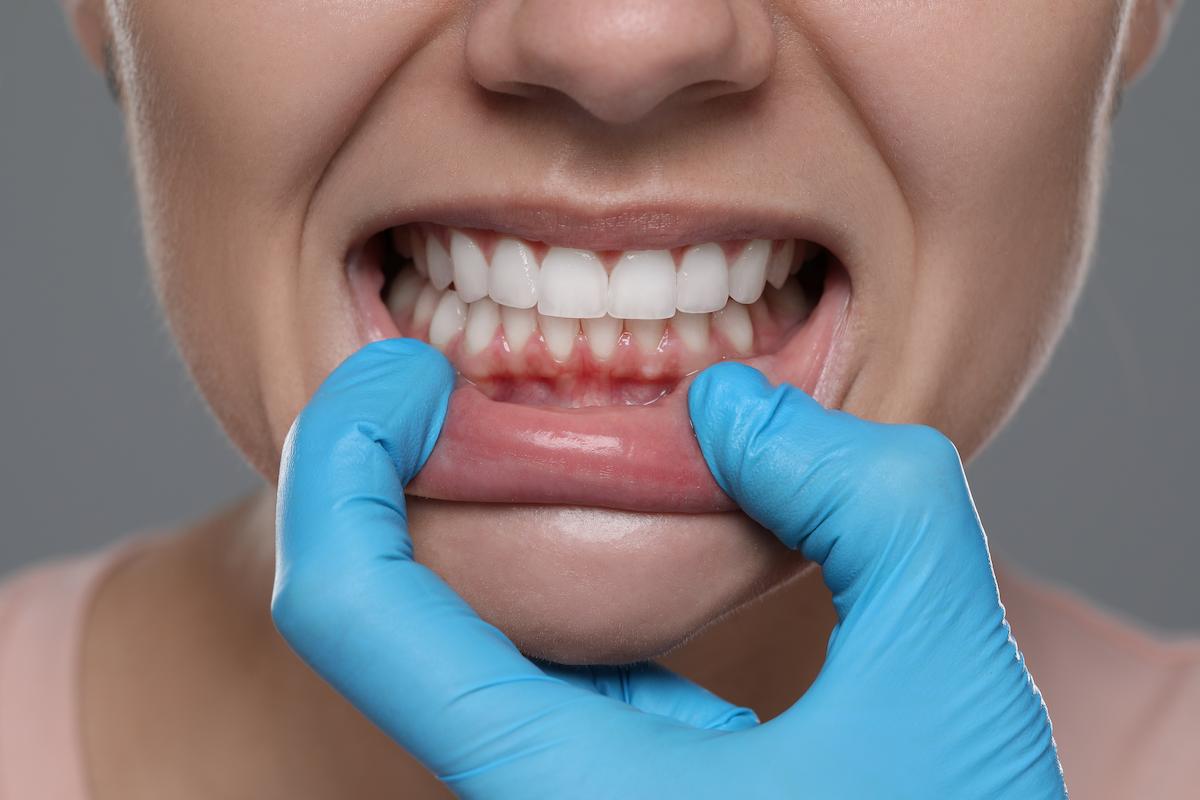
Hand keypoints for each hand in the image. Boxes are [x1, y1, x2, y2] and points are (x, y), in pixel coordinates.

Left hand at [272, 339, 1066, 798]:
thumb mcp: (947, 676)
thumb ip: (862, 497)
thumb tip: (726, 408)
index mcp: (555, 787)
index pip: (342, 602)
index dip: (340, 451)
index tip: (407, 372)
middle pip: (381, 617)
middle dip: (400, 475)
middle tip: (447, 377)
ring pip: (467, 650)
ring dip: (483, 531)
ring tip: (534, 445)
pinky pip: (540, 686)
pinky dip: (562, 594)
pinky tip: (637, 556)